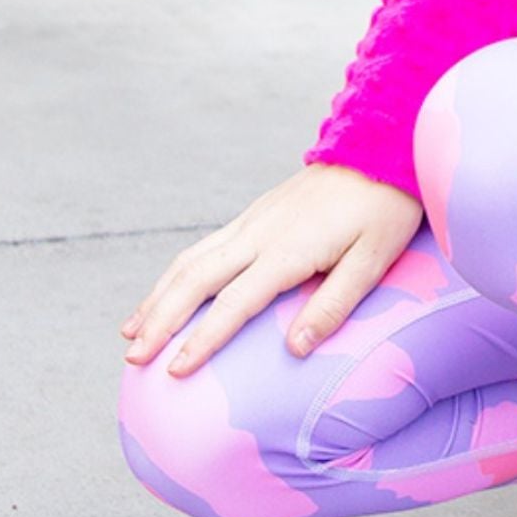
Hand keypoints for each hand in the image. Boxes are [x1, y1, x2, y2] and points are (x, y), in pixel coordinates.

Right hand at [121, 163, 421, 376]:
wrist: (383, 146)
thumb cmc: (385, 208)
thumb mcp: (373, 260)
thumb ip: (334, 306)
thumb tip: (294, 349)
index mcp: (287, 250)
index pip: (234, 303)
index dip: (202, 339)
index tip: (174, 371)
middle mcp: (260, 233)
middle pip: (195, 280)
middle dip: (160, 320)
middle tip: (132, 358)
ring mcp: (254, 220)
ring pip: (192, 260)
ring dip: (158, 296)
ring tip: (131, 331)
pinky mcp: (257, 213)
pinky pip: (204, 246)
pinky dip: (176, 272)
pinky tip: (167, 290)